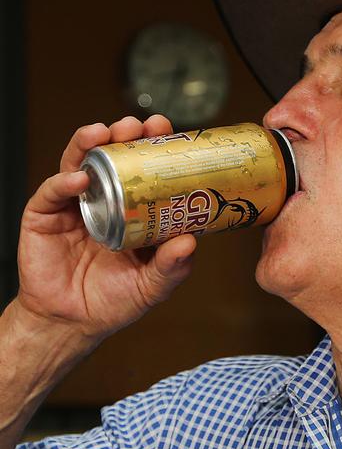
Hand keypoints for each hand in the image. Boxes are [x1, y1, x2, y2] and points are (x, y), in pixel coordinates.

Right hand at [15, 115, 196, 340]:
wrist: (71, 323)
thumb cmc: (112, 302)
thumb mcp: (151, 286)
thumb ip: (171, 267)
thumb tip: (190, 242)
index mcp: (131, 212)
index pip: (144, 171)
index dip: (155, 151)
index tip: (171, 135)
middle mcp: (102, 201)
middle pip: (113, 158)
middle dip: (126, 135)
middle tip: (143, 126)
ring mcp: (72, 205)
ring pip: (79, 163)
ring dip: (91, 143)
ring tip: (106, 133)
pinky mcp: (43, 216)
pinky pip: (51, 193)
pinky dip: (64, 182)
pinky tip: (78, 178)